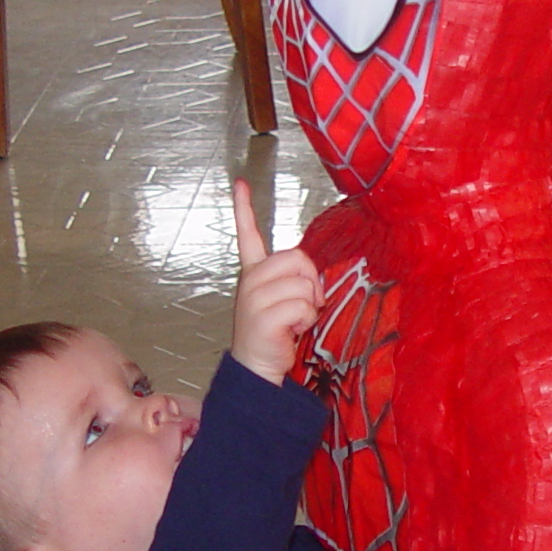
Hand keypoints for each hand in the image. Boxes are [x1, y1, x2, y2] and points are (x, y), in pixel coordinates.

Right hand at [230, 179, 319, 385]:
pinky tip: (291, 330)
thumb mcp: (282, 299)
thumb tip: (311, 274)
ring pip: (303, 284)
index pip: (247, 234)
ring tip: (294, 321)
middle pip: (298, 258)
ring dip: (309, 306)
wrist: (257, 366)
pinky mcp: (263, 316)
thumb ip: (294, 278)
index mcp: (253, 272)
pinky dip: (305, 320)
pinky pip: (302, 306)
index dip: (243, 208)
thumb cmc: (274, 332)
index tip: (240, 183)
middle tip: (304, 303)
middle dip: (311, 281)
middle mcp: (250, 281)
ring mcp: (253, 298)